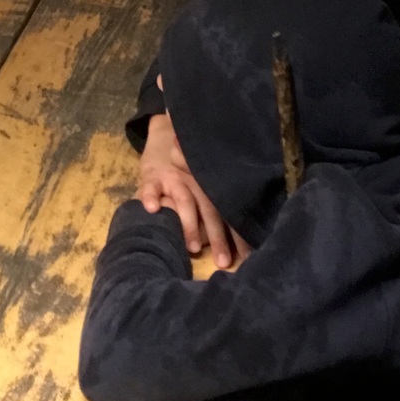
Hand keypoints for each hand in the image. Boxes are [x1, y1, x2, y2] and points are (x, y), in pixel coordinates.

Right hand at [139, 109, 235, 268]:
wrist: (164, 137)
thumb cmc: (190, 171)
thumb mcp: (208, 183)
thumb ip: (220, 205)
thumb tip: (244, 240)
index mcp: (214, 188)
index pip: (230, 214)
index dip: (239, 237)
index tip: (248, 259)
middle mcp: (198, 183)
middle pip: (212, 212)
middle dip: (219, 239)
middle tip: (224, 263)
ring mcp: (175, 179)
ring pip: (185, 201)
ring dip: (189, 224)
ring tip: (193, 247)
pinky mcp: (153, 176)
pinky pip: (151, 186)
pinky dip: (151, 196)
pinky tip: (151, 208)